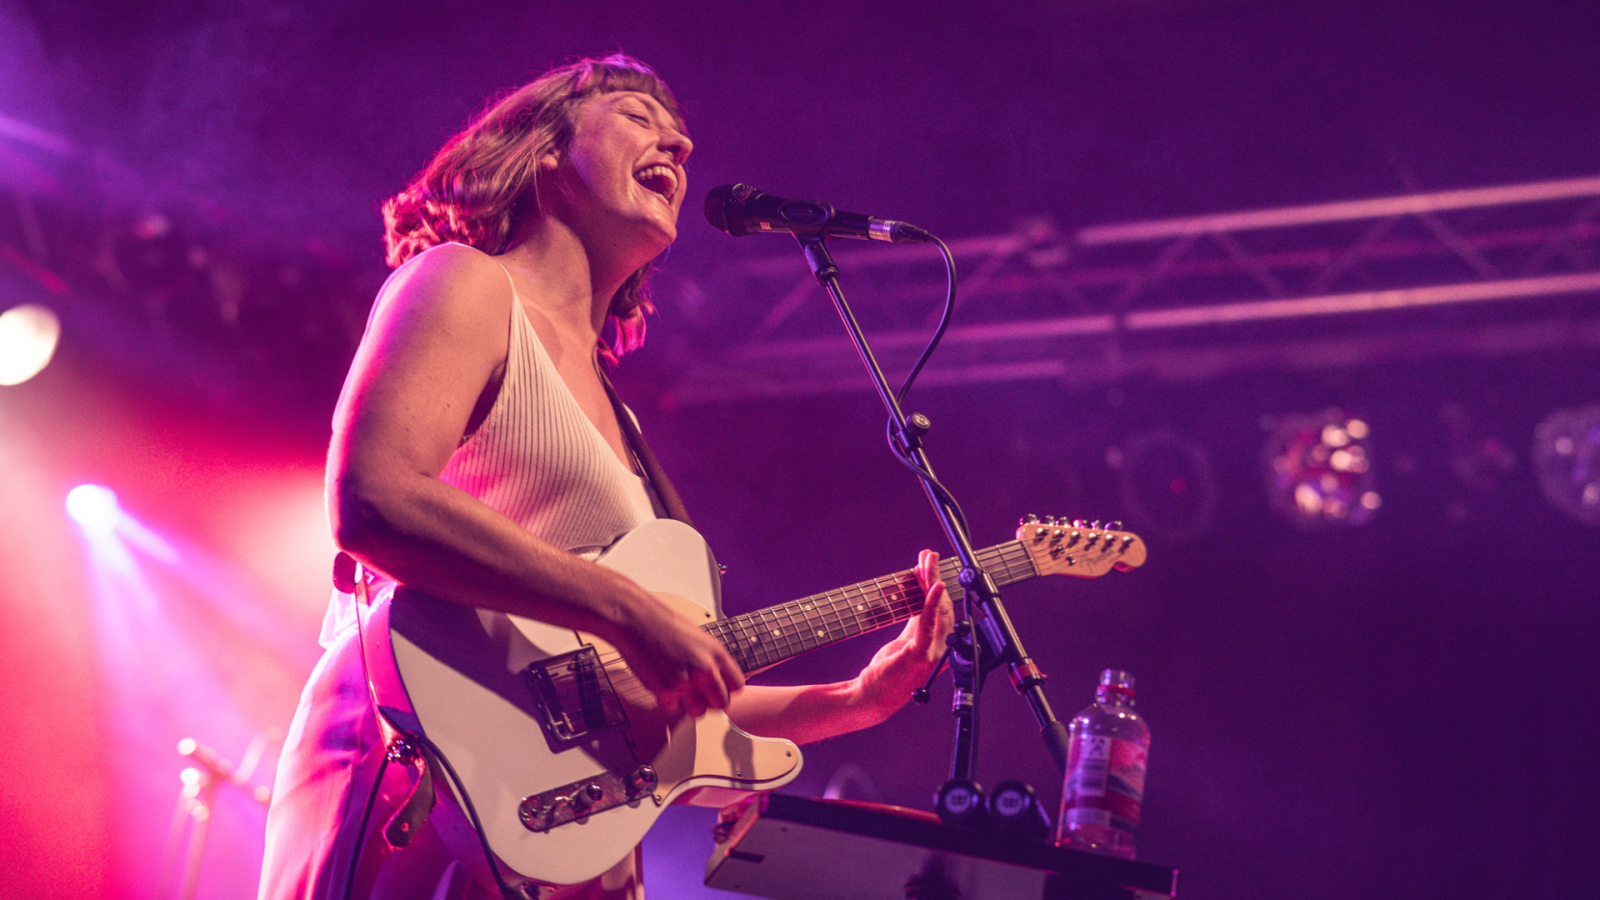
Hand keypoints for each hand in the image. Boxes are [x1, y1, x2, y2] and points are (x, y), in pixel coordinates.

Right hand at [610, 589, 745, 719]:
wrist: (635, 620)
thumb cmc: (662, 624)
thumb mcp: (698, 638)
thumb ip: (710, 659)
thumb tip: (718, 679)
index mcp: (716, 652)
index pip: (737, 685)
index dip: (726, 689)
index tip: (718, 690)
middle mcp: (705, 668)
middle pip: (721, 703)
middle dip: (710, 701)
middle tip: (698, 694)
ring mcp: (686, 682)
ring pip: (698, 711)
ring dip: (688, 704)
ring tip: (677, 687)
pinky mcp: (665, 691)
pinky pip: (673, 709)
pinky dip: (666, 701)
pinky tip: (661, 683)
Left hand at [854, 549, 954, 715]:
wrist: (873, 696)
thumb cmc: (889, 671)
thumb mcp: (904, 640)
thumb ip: (916, 620)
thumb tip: (919, 592)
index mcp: (938, 643)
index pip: (941, 607)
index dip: (935, 583)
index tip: (928, 563)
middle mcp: (940, 647)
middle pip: (943, 605)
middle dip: (935, 576)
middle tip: (929, 555)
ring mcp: (933, 652)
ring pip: (938, 610)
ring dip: (932, 582)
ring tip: (928, 562)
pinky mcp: (920, 655)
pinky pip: (929, 625)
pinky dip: (932, 604)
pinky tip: (933, 587)